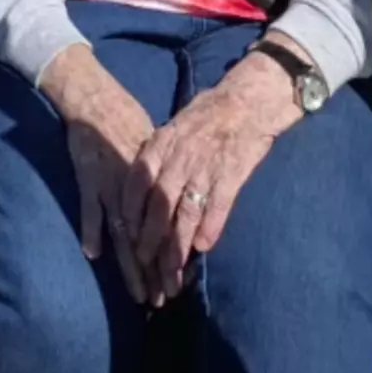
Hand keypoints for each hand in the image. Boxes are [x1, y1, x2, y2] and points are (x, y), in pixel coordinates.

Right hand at [40, 43, 157, 303]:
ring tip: (140, 295)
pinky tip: (93, 254)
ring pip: (126, 234)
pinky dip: (91, 230)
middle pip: (150, 240)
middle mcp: (138, 192)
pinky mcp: (89, 179)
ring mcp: (112, 187)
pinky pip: (90, 209)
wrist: (98, 103)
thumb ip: (161, 180)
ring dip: (132, 266)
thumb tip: (176, 202)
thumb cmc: (129, 125)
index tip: (179, 287)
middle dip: (157, 273)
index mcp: (155, 186)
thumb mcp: (155, 153)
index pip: (168, 231)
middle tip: (164, 302)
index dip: (172, 260)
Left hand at [123, 37, 303, 302]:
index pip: (135, 187)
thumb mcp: (170, 131)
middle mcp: (177, 159)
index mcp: (157, 147)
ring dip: (178, 245)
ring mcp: (204, 167)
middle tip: (145, 267)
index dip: (130, 216)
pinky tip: (203, 248)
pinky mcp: (231, 173)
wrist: (245, 101)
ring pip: (185, 213)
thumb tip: (139, 185)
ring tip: (172, 271)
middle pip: (157, 207)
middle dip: (150, 241)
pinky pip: (218, 205)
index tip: (126, 239)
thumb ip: (156, 158)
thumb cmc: (205, 117)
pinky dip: (210, 227)